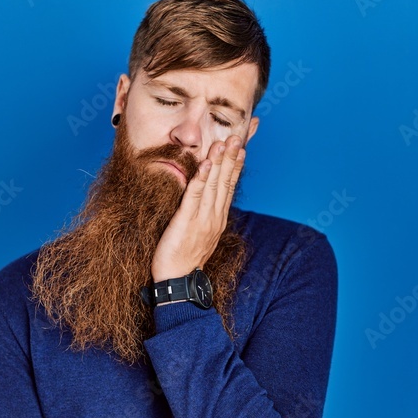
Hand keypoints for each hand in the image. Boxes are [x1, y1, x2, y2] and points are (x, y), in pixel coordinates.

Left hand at [151, 135, 245, 282]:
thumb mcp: (199, 235)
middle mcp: (214, 217)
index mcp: (218, 219)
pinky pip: (195, 196)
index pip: (229, 188)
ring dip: (218, 162)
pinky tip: (204, 164)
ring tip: (222, 143)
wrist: (178, 281)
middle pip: (225, 182)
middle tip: (236, 136)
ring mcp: (203, 219)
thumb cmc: (183, 258)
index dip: (235, 166)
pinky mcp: (187, 222)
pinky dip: (201, 179)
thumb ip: (204, 216)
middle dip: (231, 158)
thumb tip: (205, 202)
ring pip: (214, 185)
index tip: (240, 148)